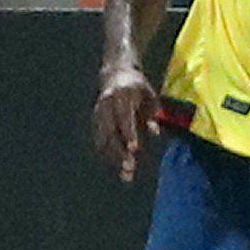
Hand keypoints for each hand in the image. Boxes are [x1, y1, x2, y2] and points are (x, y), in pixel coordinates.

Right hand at [93, 65, 158, 182]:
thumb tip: (154, 132)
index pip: (124, 118)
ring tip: (126, 175)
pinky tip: (119, 167)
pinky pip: (100, 141)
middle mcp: (106, 105)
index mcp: (121, 97)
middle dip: (119, 152)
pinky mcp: (95, 121)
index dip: (129, 134)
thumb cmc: (139, 88)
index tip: (134, 149)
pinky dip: (108, 154)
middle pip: (110, 132)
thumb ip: (152, 113)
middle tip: (130, 168)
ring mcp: (98, 114)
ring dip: (114, 158)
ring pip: (103, 140)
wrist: (115, 74)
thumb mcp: (150, 96)